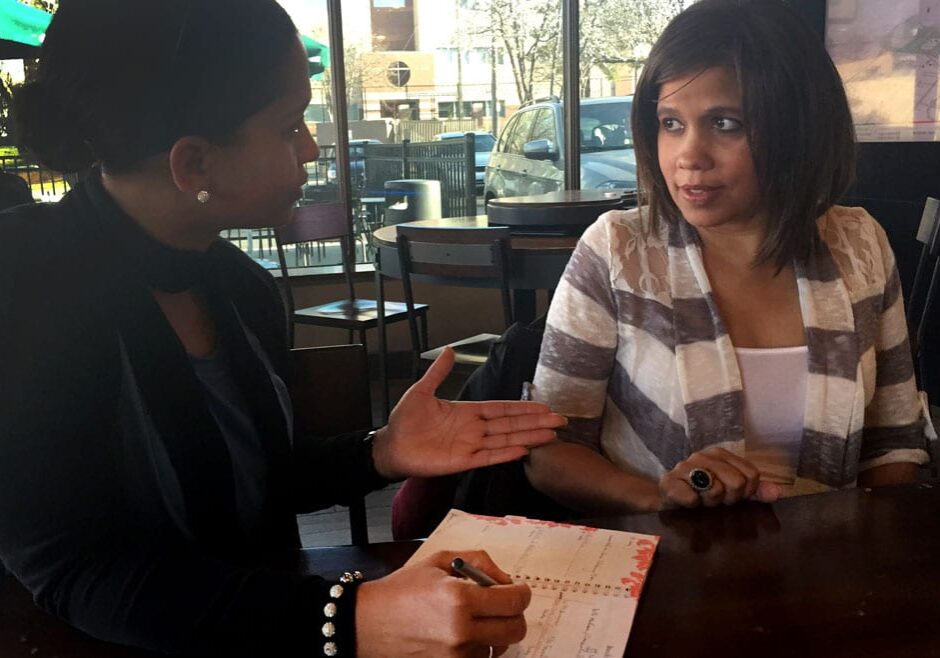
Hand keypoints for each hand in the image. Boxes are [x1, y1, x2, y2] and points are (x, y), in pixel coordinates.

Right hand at [355, 550, 529, 656]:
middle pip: (516, 629)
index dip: (522, 593)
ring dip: (495, 632)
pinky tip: (462, 635)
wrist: (368, 622)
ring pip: (500, 646)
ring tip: (473, 619)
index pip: (515, 601)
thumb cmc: (402, 589)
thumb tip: (506, 580)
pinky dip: (479, 647)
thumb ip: (478, 562)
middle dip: (514, 614)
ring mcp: (456, 656)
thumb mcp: (439, 561)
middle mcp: (461, 631)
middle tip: (501, 605)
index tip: (518, 590)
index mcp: (460, 599)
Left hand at [372, 347, 566, 479]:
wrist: (391, 446)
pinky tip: (524, 450)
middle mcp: (474, 429)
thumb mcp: (422, 391)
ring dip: (528, 437)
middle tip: (560, 420)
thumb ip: (438, 372)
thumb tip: (451, 350)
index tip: (544, 406)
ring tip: (551, 434)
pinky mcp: (463, 461)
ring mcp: (470, 446)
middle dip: (536, 422)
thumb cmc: (404, 421)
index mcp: (467, 412)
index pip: (501, 409)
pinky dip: (506, 453)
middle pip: (511, 424)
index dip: (523, 408)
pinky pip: (489, 457)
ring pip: (506, 440)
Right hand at [658, 447, 780, 508]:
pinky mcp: (669, 482)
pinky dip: (693, 504)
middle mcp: (703, 456)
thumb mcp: (731, 489)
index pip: (751, 475)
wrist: (667, 496)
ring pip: (715, 490)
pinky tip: (688, 502)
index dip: (745, 492)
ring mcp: (685, 467)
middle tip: (715, 499)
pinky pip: (692, 498)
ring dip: (710, 502)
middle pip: (736, 483)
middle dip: (728, 498)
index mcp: (721, 454)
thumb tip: (777, 493)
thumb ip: (755, 490)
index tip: (731, 495)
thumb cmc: (701, 491)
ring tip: (701, 500)